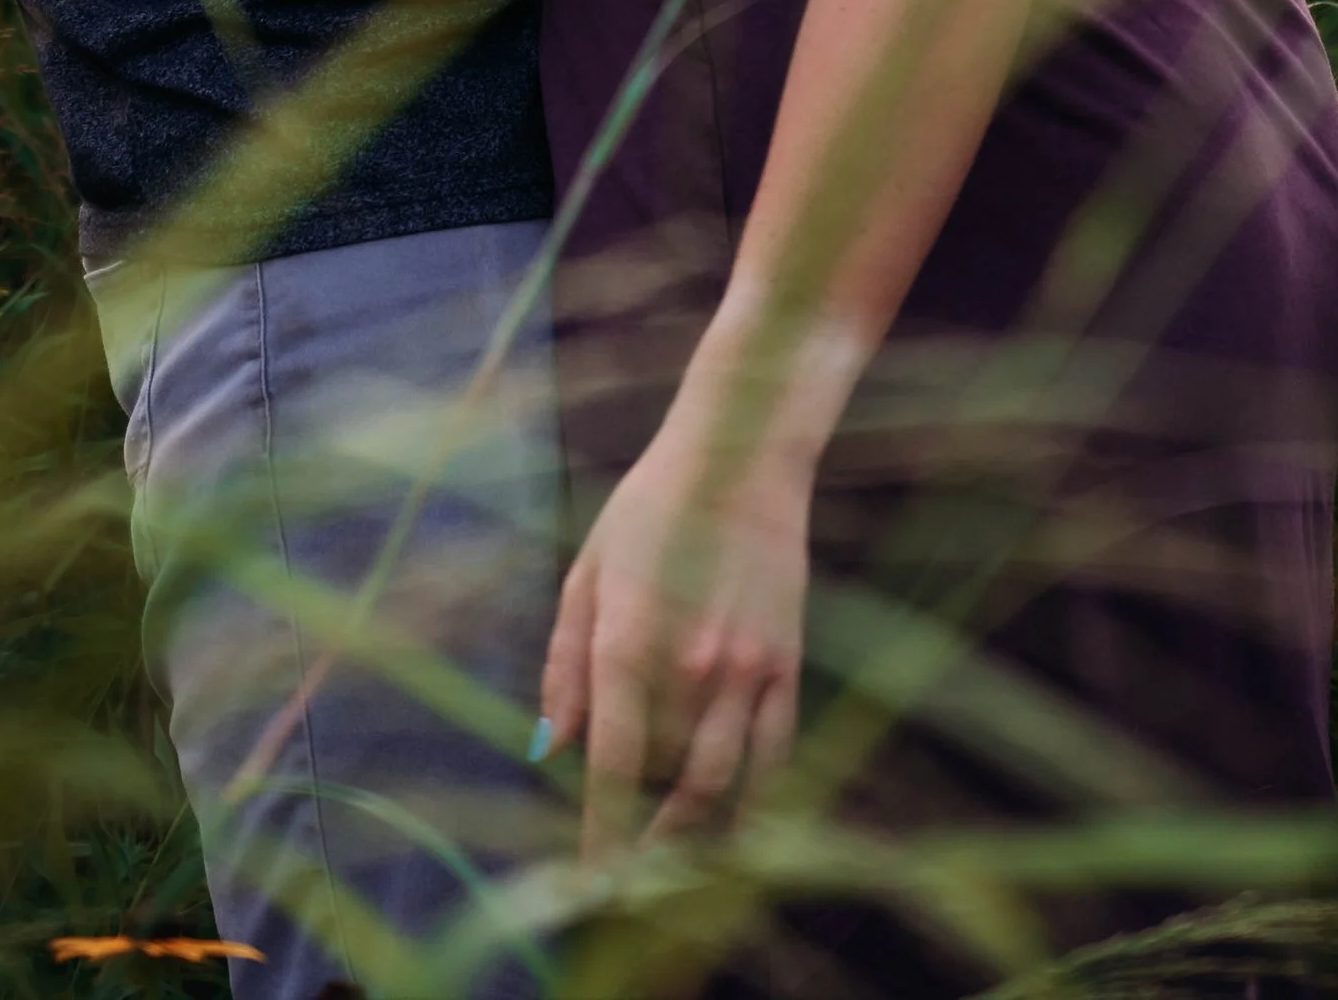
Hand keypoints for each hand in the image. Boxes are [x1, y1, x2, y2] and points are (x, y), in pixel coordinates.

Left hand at [540, 413, 811, 848]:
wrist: (743, 452)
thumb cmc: (653, 505)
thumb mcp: (589, 569)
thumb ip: (566, 662)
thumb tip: (549, 748)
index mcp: (627, 641)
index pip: (610, 768)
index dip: (599, 837)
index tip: (588, 885)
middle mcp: (687, 668)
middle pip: (663, 787)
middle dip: (643, 832)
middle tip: (627, 863)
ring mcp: (745, 671)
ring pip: (719, 787)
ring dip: (693, 835)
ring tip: (673, 863)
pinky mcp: (787, 664)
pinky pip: (774, 758)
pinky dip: (756, 804)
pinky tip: (738, 828)